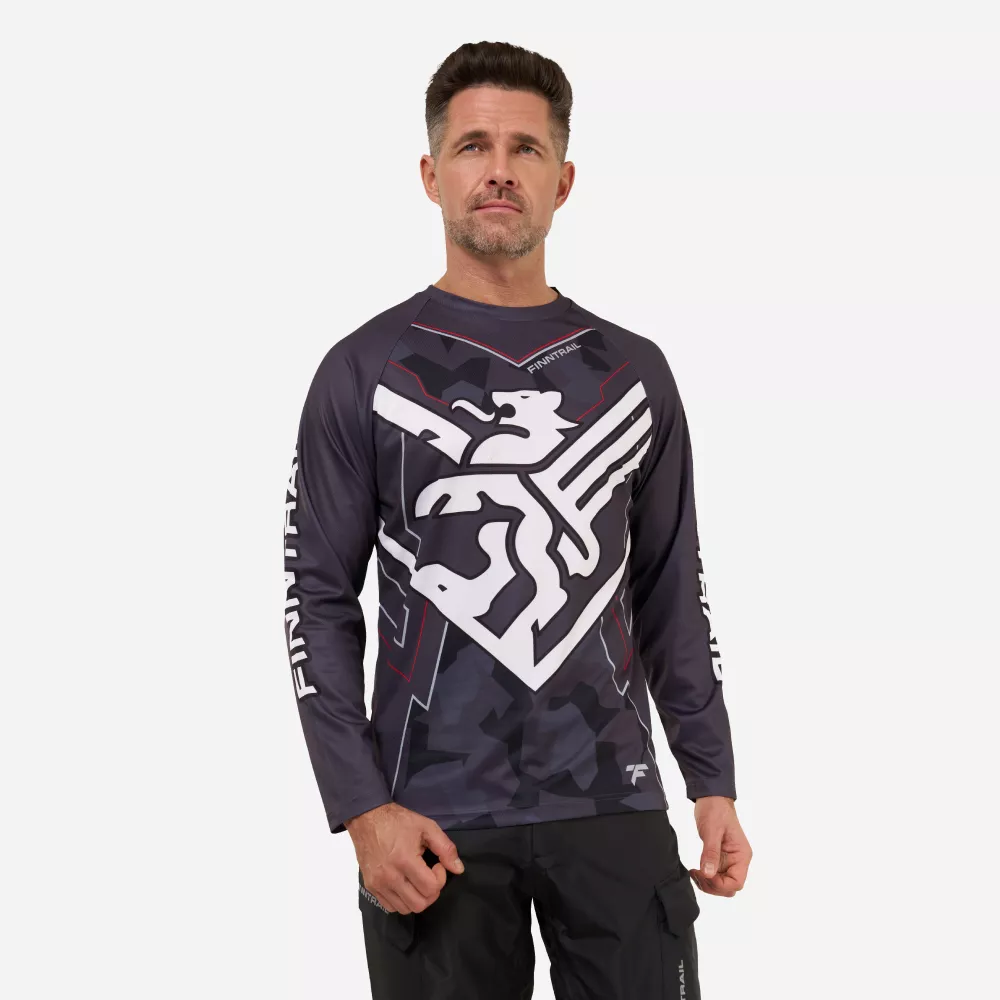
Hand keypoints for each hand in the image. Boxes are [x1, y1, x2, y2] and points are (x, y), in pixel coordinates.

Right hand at [345, 801, 464, 913]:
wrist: (367, 818)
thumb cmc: (398, 821)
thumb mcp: (427, 826)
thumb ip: (445, 848)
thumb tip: (458, 869)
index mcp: (405, 860)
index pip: (431, 888)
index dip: (440, 878)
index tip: (437, 864)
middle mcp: (390, 877)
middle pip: (419, 904)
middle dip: (431, 892)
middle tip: (430, 875)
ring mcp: (378, 884)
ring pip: (405, 909)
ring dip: (417, 898)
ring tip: (417, 880)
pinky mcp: (370, 887)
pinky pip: (391, 907)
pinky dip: (402, 900)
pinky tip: (405, 884)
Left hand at [688, 796, 751, 896]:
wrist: (711, 798)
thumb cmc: (715, 810)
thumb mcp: (712, 831)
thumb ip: (711, 853)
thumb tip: (708, 874)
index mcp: (742, 855)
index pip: (736, 882)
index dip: (720, 885)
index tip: (704, 875)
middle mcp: (738, 861)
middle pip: (729, 887)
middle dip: (712, 886)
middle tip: (696, 874)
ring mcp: (729, 860)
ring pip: (721, 884)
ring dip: (707, 883)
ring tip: (694, 872)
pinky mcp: (720, 858)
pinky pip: (715, 875)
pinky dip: (705, 877)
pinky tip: (695, 870)